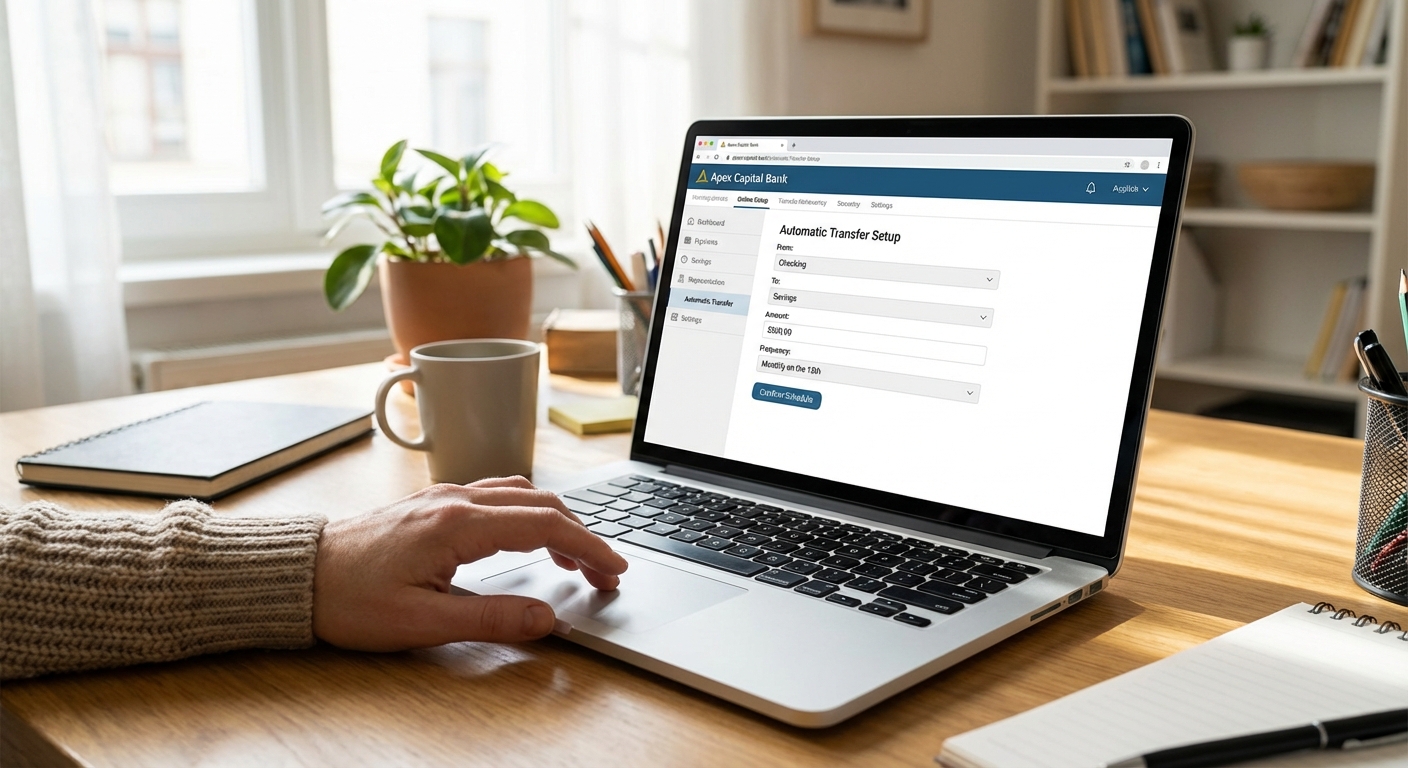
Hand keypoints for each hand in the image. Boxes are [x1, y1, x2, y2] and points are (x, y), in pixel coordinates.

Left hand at [312, 476, 627, 650]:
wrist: (297, 576)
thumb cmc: (349, 599)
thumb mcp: (422, 622)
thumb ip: (491, 618)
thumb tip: (547, 619)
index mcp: (457, 524)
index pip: (544, 525)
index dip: (588, 547)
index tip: (614, 570)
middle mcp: (455, 499)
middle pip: (541, 504)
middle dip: (582, 536)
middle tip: (605, 574)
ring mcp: (444, 497)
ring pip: (521, 494)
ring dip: (557, 522)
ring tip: (575, 560)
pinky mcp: (433, 504)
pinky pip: (497, 496)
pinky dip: (529, 513)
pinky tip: (529, 536)